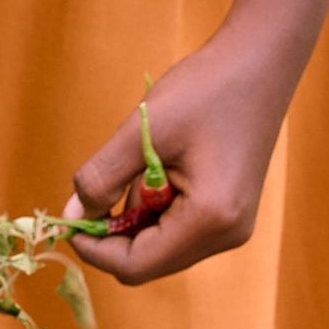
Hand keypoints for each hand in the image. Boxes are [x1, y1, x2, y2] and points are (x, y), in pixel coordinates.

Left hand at [65, 29, 298, 284]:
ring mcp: (232, 227)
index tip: (68, 220)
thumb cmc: (206, 89)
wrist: (259, 62)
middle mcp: (226, 236)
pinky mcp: (229, 212)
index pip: (137, 265)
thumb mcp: (143, 130)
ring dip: (133, 217)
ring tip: (136, 165)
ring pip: (161, 246)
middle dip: (113, 232)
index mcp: (210, 220)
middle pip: (149, 261)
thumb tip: (72, 215)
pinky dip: (153, 208)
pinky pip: (178, 228)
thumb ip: (102, 176)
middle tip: (95, 188)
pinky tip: (155, 168)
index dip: (94, 249)